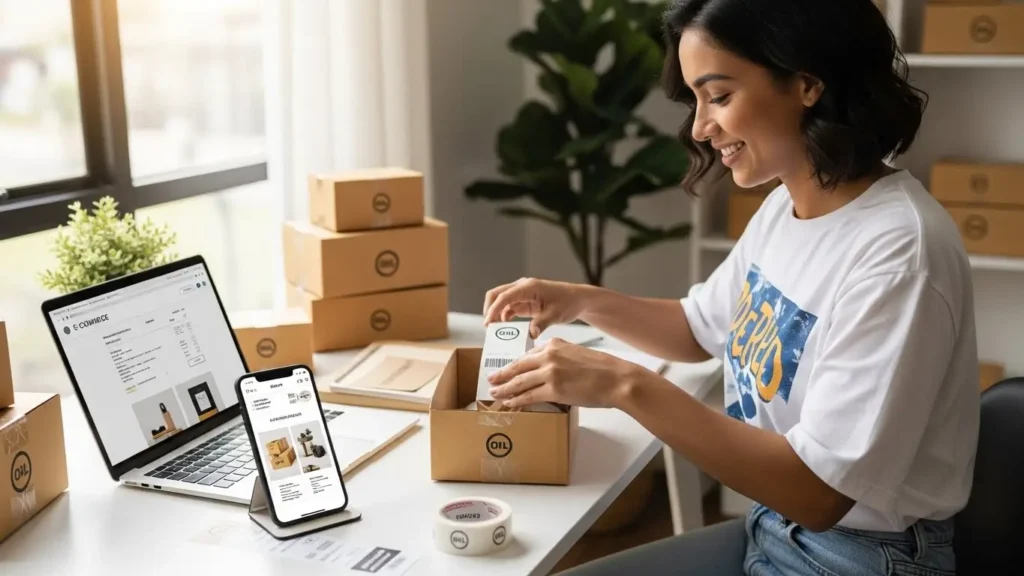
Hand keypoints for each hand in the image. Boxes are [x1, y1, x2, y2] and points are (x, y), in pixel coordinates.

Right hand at [483, 278, 591, 337]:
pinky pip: (508, 308)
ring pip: (500, 301)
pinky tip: (505, 330)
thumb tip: (530, 334)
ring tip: (495, 332)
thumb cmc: (569, 302)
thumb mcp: (555, 314)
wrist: (578, 300)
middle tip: (488, 327)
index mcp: (529, 287)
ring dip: (495, 314)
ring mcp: (522, 294)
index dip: (494, 309)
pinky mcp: (524, 302)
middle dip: (489, 309)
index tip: (488, 323)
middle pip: (497, 294)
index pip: (505, 296)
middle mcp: (522, 287)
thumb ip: (541, 323)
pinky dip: (504, 317)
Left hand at [487, 338, 640, 408]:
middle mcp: (548, 356)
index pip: (527, 355)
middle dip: (502, 375)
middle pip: (518, 367)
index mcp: (553, 345)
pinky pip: (528, 396)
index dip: (513, 364)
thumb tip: (545, 366)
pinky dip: (517, 400)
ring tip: (495, 394)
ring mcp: (549, 373)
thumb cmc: (601, 369)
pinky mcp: (553, 389)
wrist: (616, 379)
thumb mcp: (576, 353)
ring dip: (504, 389)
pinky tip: (510, 402)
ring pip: (519, 382)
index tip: (506, 369)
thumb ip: (558, 356)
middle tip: (491, 380)